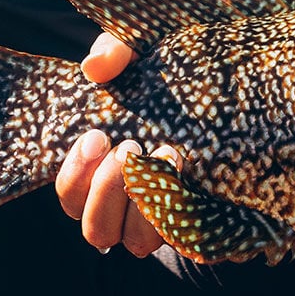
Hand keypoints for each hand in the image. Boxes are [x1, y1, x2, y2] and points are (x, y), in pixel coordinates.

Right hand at [55, 33, 176, 254]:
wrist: (224, 92)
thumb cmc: (165, 77)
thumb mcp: (138, 55)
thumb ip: (113, 52)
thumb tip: (95, 67)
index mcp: (98, 173)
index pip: (70, 195)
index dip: (76, 173)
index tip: (98, 135)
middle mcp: (123, 205)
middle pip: (97, 229)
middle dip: (109, 190)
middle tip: (131, 147)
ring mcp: (159, 220)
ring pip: (136, 243)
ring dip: (146, 205)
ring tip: (166, 153)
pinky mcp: (196, 224)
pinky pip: (182, 238)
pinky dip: (184, 212)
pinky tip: (191, 171)